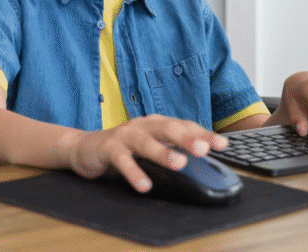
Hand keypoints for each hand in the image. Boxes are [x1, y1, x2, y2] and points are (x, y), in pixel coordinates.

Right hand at [61, 114, 228, 192]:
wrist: (84, 147)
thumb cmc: (123, 147)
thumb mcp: (149, 146)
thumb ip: (170, 150)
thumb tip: (201, 164)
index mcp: (156, 123)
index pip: (184, 125)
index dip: (203, 133)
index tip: (223, 144)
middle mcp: (142, 125)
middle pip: (167, 128)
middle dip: (187, 138)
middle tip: (204, 149)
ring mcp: (125, 135)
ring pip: (146, 142)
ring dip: (163, 152)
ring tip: (179, 164)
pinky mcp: (108, 148)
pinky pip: (122, 160)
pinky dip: (133, 172)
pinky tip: (144, 185)